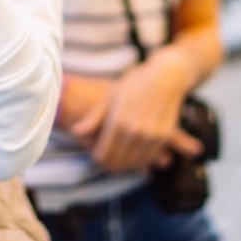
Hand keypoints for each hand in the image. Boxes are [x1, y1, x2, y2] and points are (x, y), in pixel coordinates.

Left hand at [71, 51, 203, 173]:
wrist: (166, 77)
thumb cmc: (134, 84)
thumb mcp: (109, 98)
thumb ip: (92, 119)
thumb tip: (74, 133)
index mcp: (118, 122)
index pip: (103, 155)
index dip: (98, 159)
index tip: (96, 155)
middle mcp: (135, 132)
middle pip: (117, 163)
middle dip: (110, 163)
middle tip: (107, 158)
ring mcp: (151, 136)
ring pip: (134, 164)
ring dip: (125, 164)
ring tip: (119, 157)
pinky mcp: (164, 137)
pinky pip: (149, 158)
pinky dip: (141, 160)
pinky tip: (135, 154)